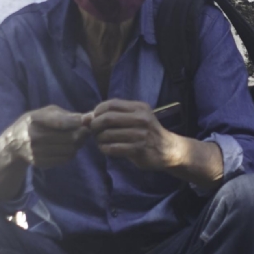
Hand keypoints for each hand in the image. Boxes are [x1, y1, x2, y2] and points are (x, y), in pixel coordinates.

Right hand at [8, 105, 91, 168]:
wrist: (14, 144)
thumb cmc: (35, 123)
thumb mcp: (45, 112)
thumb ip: (66, 114)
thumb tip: (88, 118)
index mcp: (34, 119)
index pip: (60, 122)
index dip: (76, 122)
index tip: (84, 121)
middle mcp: (33, 137)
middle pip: (70, 138)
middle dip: (82, 133)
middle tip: (85, 130)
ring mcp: (36, 152)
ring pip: (70, 149)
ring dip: (79, 144)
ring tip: (78, 138)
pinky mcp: (40, 162)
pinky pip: (65, 159)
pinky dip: (71, 153)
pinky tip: (69, 147)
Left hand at [90, 99, 219, 181]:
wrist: (168, 149)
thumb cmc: (147, 133)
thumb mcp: (134, 119)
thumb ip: (113, 116)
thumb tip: (85, 117)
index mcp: (139, 108)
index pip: (110, 104)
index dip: (96, 111)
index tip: (94, 119)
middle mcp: (141, 118)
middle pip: (107, 118)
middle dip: (95, 125)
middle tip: (94, 132)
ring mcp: (140, 134)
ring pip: (108, 134)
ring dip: (99, 139)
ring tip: (101, 141)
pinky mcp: (139, 149)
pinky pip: (113, 148)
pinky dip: (105, 149)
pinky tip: (106, 149)